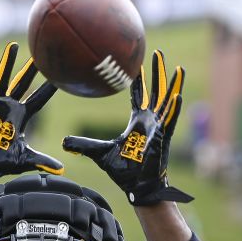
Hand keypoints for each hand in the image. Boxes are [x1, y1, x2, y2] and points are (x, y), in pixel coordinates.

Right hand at [0, 42, 62, 208]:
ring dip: (7, 63)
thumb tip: (62, 170)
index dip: (49, 88)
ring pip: (3, 79)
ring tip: (13, 46)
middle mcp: (9, 106)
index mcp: (21, 117)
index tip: (61, 74)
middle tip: (40, 51)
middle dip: (31, 68)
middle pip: (23, 83)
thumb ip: (41, 161)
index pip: (39, 99)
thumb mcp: (22, 160)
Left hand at [62, 50, 192, 206]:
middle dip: (157, 72)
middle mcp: (150, 121)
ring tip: (178, 68)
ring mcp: (158, 128)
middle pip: (155, 91)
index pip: (137, 95)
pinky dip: (173, 109)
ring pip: (167, 101)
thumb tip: (63, 142)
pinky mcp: (163, 138)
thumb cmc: (123, 171)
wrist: (136, 187)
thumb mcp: (99, 153)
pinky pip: (170, 121)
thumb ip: (83, 145)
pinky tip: (177, 96)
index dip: (138, 79)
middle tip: (157, 53)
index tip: (136, 63)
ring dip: (172, 85)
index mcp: (137, 122)